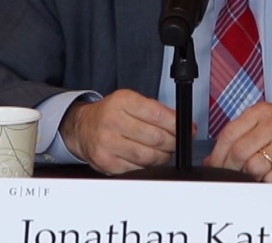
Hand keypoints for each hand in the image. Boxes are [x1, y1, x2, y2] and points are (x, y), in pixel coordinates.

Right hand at [59, 89, 192, 174]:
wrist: (82, 127)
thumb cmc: (111, 113)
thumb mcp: (131, 101)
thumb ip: (156, 109)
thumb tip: (181, 123)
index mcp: (122, 101)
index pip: (158, 115)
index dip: (177, 124)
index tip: (189, 128)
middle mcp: (113, 121)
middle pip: (156, 138)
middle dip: (174, 142)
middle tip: (179, 142)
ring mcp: (108, 144)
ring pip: (148, 157)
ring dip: (164, 156)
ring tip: (166, 151)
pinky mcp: (106, 162)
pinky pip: (137, 169)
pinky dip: (149, 167)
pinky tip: (150, 160)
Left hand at [203, 102, 271, 182]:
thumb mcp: (267, 116)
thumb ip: (241, 132)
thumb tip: (214, 158)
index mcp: (260, 112)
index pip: (229, 134)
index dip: (217, 154)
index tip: (213, 164)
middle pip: (238, 152)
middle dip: (230, 168)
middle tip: (231, 173)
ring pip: (254, 167)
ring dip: (248, 175)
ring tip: (253, 173)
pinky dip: (266, 182)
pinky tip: (268, 176)